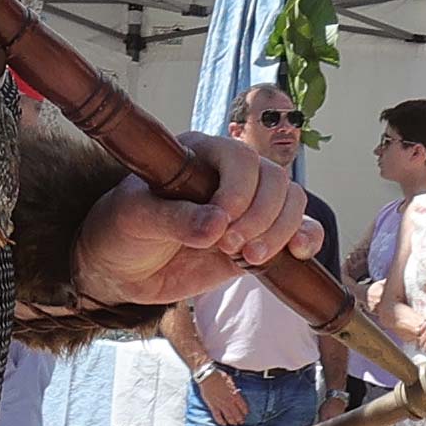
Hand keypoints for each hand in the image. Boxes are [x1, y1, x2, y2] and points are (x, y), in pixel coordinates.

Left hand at [69, 128, 316, 309]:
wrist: (120, 270)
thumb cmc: (121, 230)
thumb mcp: (136, 218)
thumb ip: (175, 219)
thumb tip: (217, 226)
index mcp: (199, 155)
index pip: (240, 158)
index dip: (240, 190)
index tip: (222, 223)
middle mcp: (229, 176)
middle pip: (274, 179)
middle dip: (261, 216)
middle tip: (230, 246)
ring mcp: (247, 208)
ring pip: (291, 202)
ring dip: (281, 230)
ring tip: (248, 257)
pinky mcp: (256, 239)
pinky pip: (297, 230)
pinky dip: (305, 238)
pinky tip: (297, 253)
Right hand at [198, 364, 248, 425]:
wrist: (208, 377)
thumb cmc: (219, 376)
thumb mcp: (230, 381)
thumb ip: (234, 388)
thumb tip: (236, 392)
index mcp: (234, 394)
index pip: (243, 406)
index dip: (245, 411)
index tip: (246, 414)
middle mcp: (229, 401)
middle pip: (236, 413)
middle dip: (240, 419)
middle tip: (241, 422)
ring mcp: (221, 404)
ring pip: (228, 416)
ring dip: (232, 421)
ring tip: (234, 424)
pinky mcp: (213, 406)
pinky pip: (218, 416)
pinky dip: (221, 421)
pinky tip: (223, 424)